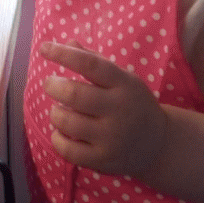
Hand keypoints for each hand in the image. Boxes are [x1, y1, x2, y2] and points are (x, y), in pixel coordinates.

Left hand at [41, 41, 168, 178]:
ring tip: (59, 110)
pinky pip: (69, 151)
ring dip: (55, 113)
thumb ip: (95, 60)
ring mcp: (112, 137)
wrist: (159, 144)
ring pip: (68, 122)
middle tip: (49, 84)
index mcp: (124, 84)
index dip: (63, 54)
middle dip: (53, 86)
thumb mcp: (122, 78)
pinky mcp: (104, 160)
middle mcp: (119, 110)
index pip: (90, 64)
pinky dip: (57, 139)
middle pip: (74, 94)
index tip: (44, 48)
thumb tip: (68, 42)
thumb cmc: (132, 103)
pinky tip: (61, 132)